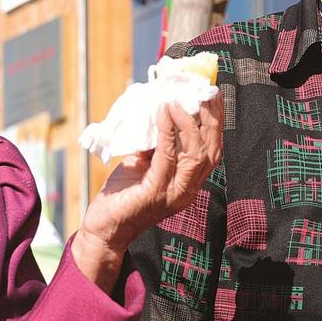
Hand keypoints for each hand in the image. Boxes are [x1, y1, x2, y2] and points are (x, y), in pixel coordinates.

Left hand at [73, 97, 222, 287]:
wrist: (104, 227)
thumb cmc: (124, 194)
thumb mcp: (145, 162)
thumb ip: (158, 143)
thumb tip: (163, 110)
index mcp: (190, 181)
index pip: (213, 148)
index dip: (217, 121)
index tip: (213, 94)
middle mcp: (189, 188)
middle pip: (212, 150)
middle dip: (211, 119)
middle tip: (203, 92)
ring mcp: (174, 193)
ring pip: (196, 154)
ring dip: (189, 123)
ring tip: (177, 100)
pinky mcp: (156, 193)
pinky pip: (167, 157)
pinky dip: (168, 132)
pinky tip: (162, 113)